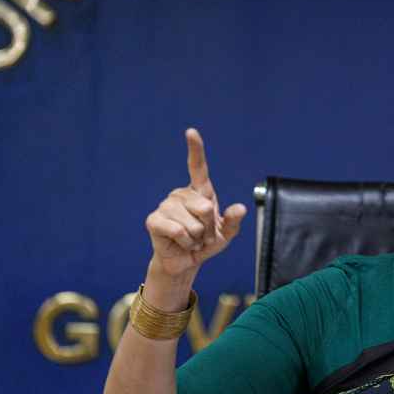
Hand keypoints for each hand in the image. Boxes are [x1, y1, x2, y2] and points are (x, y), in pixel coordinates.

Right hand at [145, 128, 246, 278]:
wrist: (186, 262)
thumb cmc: (205, 244)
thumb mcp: (226, 235)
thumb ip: (233, 222)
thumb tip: (240, 208)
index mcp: (200, 192)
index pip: (198, 167)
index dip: (195, 149)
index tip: (191, 132)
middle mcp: (181, 194)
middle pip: (205, 207)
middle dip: (208, 228)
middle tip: (201, 235)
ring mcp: (166, 205)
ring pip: (192, 223)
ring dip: (196, 238)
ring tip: (190, 240)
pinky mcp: (154, 220)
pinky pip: (178, 231)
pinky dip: (185, 242)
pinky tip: (180, 243)